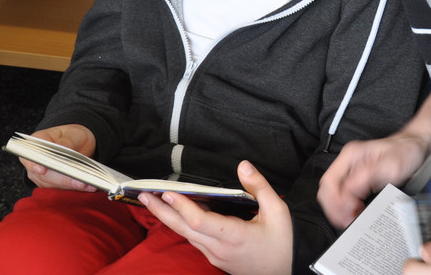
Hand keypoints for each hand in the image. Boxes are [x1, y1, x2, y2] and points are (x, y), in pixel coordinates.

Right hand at [21, 124, 97, 190]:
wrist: (79, 144)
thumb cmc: (73, 136)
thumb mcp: (73, 134)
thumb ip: (67, 141)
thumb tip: (63, 147)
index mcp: (36, 144)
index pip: (29, 155)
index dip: (33, 164)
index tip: (42, 170)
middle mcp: (34, 161)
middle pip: (44, 174)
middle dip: (63, 179)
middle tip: (80, 181)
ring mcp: (41, 175)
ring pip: (53, 185)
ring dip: (71, 186)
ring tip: (89, 184)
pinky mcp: (51, 184)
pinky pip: (61, 188)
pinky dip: (75, 188)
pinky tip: (89, 187)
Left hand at [140, 160, 292, 274]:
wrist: (287, 273)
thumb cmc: (284, 242)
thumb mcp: (278, 211)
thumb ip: (259, 187)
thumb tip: (243, 166)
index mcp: (234, 235)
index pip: (200, 220)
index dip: (182, 206)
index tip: (167, 192)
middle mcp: (219, 248)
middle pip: (184, 229)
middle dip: (161, 212)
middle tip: (144, 195)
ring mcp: (216, 255)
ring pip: (186, 235)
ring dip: (169, 218)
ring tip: (154, 201)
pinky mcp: (216, 257)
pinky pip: (195, 239)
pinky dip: (183, 225)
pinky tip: (179, 213)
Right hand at [317, 134, 430, 228]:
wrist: (416, 147)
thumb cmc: (406, 152)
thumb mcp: (391, 165)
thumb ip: (368, 176)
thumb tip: (350, 191)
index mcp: (351, 155)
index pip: (330, 183)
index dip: (336, 202)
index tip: (350, 212)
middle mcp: (348, 162)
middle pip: (327, 190)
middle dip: (335, 209)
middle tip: (349, 220)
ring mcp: (351, 170)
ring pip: (332, 195)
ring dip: (339, 210)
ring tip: (353, 218)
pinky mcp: (357, 179)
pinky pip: (342, 196)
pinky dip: (345, 208)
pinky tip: (355, 213)